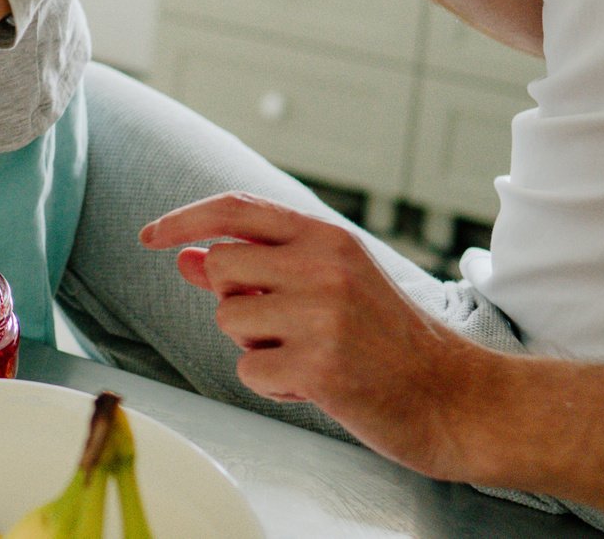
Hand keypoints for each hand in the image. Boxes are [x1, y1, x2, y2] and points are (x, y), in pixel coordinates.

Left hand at [141, 192, 499, 480]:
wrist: (454, 396)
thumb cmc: (386, 339)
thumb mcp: (328, 283)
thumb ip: (257, 266)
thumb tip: (185, 257)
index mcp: (326, 236)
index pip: (235, 208)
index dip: (183, 219)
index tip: (149, 236)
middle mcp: (323, 266)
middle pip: (221, 268)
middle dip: (236, 301)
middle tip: (284, 325)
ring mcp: (322, 315)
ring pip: (230, 320)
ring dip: (256, 346)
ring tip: (309, 355)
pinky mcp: (320, 368)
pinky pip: (249, 370)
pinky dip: (272, 385)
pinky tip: (316, 385)